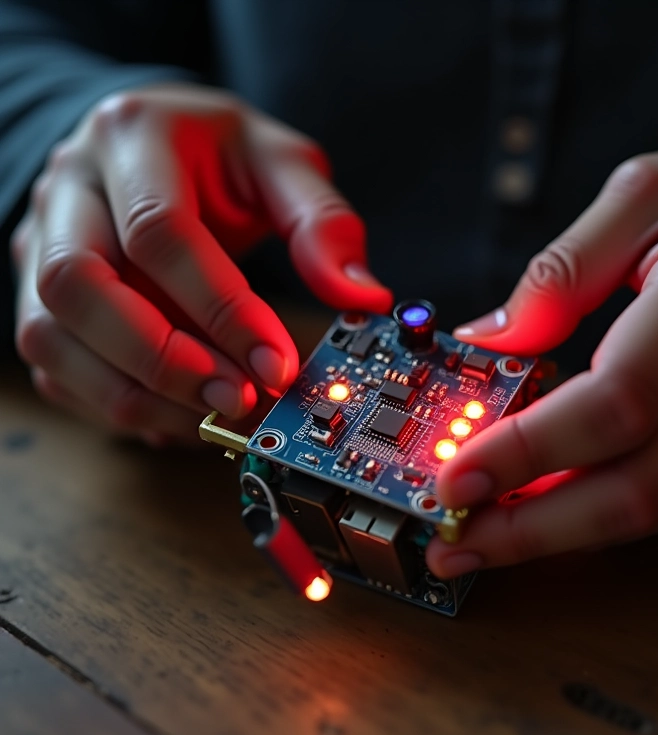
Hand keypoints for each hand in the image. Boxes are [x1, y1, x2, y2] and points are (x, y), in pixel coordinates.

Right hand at [11, 84, 391, 443]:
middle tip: (238, 398)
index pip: (162, 234)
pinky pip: (57, 367)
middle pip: (78, 287)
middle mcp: (68, 190)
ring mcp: (39, 243)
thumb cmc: (218, 156)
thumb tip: (363, 297)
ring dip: (136, 394)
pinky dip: (116, 403)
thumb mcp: (282, 164)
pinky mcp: (36, 295)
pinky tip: (177, 412)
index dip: (222, 311)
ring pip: (51, 336)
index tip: (276, 365)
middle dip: (165, 360)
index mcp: (132, 138)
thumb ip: (322, 224)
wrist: (152, 145)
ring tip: (214, 414)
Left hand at [428, 139, 657, 577]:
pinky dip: (606, 520)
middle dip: (531, 527)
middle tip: (454, 539)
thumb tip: (487, 341)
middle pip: (635, 484)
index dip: (528, 451)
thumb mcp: (644, 194)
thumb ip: (559, 272)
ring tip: (484, 539)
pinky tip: (550, 516)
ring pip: (657, 510)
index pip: (613, 401)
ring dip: (561, 536)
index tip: (455, 479)